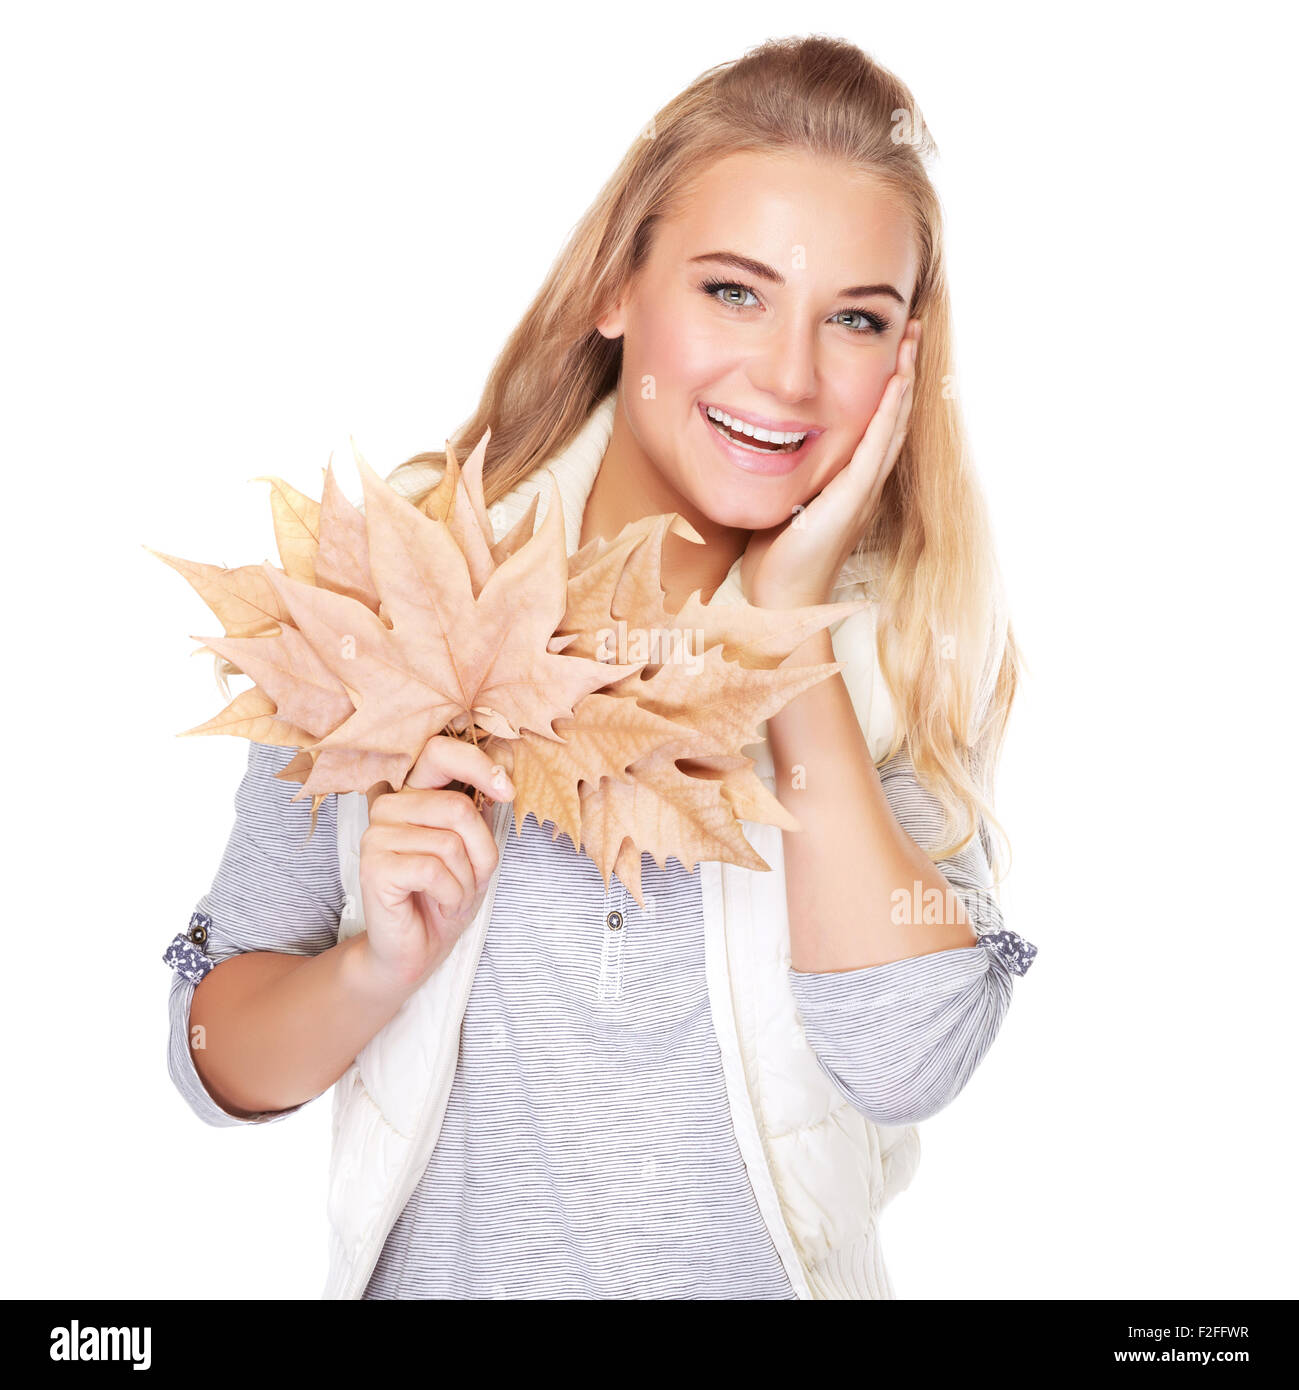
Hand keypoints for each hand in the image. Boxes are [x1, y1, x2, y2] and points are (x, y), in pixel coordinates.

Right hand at [357, 736, 513, 993]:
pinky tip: (440, 905)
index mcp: (413, 794)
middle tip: (469, 881)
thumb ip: (478, 814)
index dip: (478, 766)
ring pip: (449, 843)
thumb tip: (501, 782)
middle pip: (458, 808)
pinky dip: (452, 895)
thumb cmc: (445, 897)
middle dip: (480, 853)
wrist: (415, 951)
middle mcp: (388, 806)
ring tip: (451, 896)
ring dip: (466, 881)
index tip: (508, 792)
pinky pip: (434, 870)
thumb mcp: (474, 852)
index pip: (440, 753)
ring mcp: (376, 835)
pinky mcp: (373, 866)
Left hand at [741, 318, 920, 608]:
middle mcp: (865, 484)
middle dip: (905, 371)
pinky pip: (875, 448)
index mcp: (851, 482)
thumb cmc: (775, 558)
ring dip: (904, 381)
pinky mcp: (852, 499)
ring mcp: (863, 492)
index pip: (876, 424)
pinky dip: (888, 414)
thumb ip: (787, 471)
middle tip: (913, 328)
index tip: (891, 347)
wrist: (779, 598)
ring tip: (911, 341)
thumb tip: (765, 441)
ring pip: (892, 425)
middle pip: (894, 417)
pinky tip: (896, 383)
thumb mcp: (784, 500)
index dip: (887, 385)